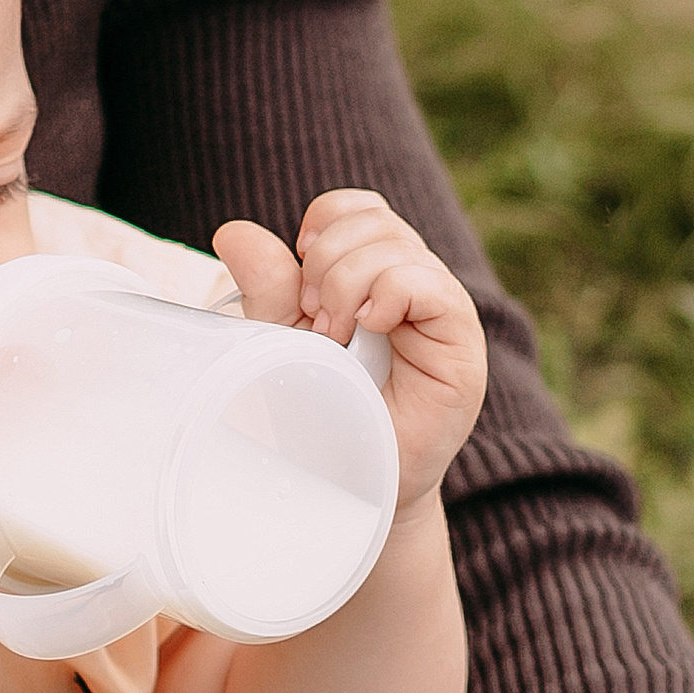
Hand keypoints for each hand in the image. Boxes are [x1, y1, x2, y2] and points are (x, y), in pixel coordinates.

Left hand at [216, 190, 486, 510]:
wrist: (348, 483)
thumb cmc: (318, 414)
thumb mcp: (282, 342)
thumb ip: (268, 287)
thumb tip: (234, 232)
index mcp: (373, 275)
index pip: (356, 209)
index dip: (322, 229)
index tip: (300, 287)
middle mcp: (412, 284)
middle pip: (373, 219)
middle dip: (327, 262)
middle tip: (317, 324)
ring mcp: (440, 309)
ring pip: (396, 244)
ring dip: (348, 284)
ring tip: (339, 339)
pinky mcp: (459, 340)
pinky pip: (427, 282)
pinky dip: (387, 294)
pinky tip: (371, 329)